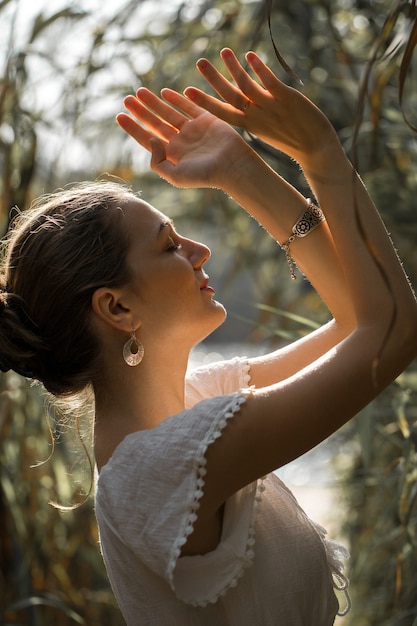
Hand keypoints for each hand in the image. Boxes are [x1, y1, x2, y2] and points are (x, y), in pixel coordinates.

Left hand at [117, 87, 250, 188]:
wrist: (233, 166)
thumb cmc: (205, 175)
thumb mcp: (175, 176)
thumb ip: (158, 162)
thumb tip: (150, 139)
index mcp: (172, 156)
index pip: (147, 139)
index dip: (133, 128)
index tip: (119, 116)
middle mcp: (180, 142)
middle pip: (155, 124)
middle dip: (140, 112)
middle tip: (126, 99)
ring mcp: (193, 130)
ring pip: (168, 113)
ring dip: (154, 102)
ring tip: (139, 92)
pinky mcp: (206, 119)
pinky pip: (188, 107)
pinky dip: (177, 99)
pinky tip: (164, 92)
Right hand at [184, 48, 338, 166]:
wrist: (315, 147)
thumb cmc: (291, 138)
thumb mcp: (266, 129)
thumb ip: (252, 115)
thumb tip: (241, 102)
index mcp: (249, 125)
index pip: (221, 113)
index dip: (204, 102)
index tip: (187, 91)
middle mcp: (256, 116)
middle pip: (229, 97)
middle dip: (213, 80)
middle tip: (199, 62)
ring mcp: (271, 107)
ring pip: (247, 87)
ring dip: (234, 69)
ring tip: (223, 52)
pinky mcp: (286, 99)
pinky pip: (269, 82)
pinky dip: (259, 68)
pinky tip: (250, 56)